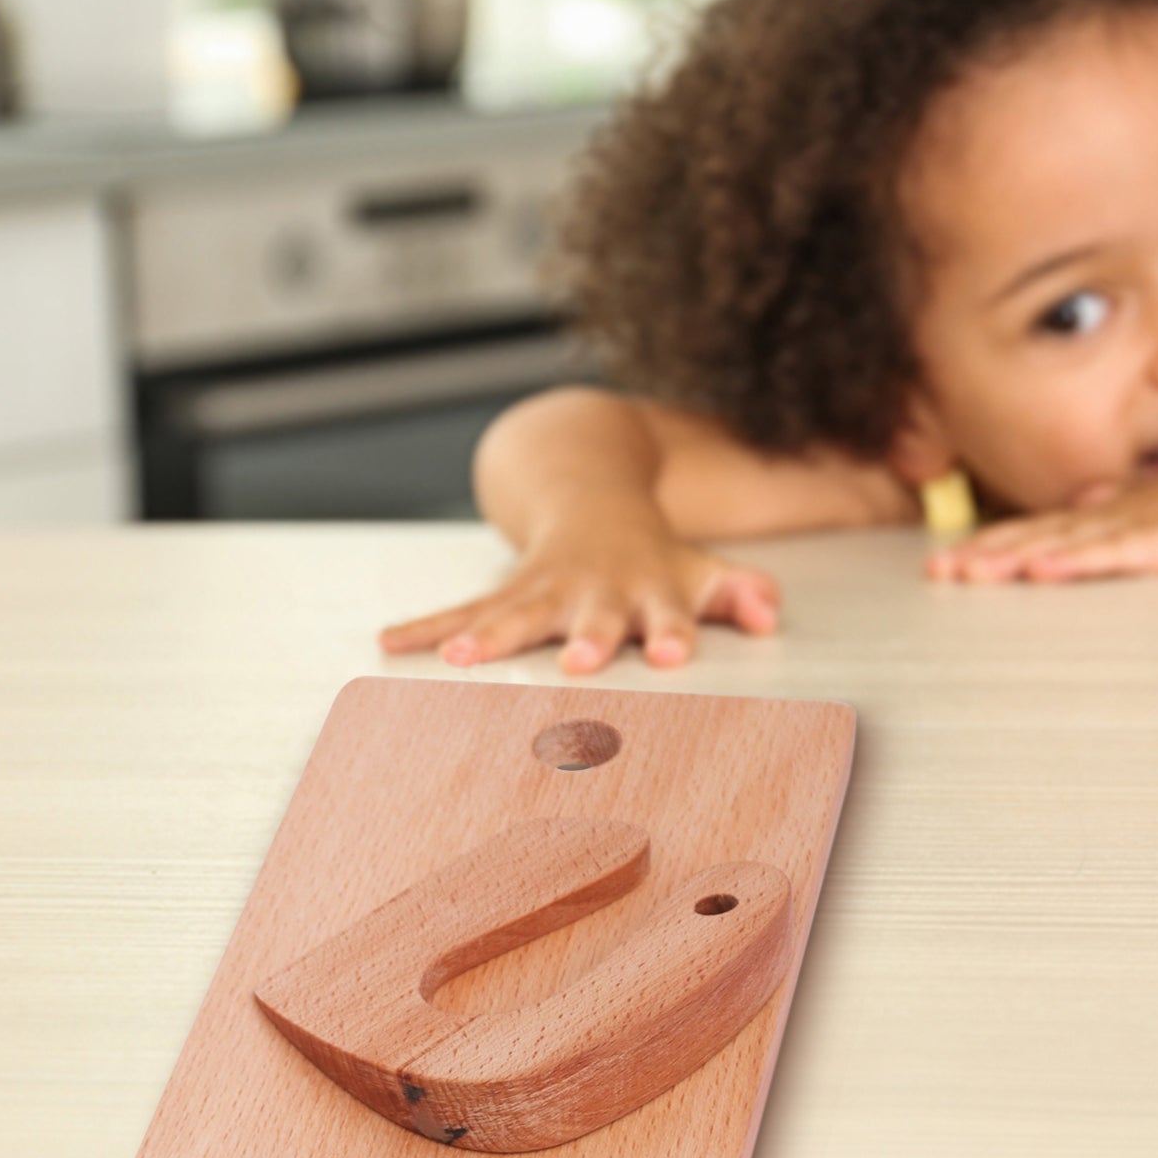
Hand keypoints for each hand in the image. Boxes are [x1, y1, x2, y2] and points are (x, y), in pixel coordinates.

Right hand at [379, 528, 779, 673]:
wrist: (592, 492)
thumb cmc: (653, 556)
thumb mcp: (701, 570)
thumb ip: (739, 592)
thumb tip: (768, 612)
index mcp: (644, 589)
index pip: (664, 613)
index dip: (666, 632)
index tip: (668, 654)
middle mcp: (591, 589)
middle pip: (586, 616)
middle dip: (581, 638)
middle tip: (576, 664)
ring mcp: (541, 589)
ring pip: (511, 613)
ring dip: (484, 635)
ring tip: (457, 659)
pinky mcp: (501, 593)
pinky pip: (459, 611)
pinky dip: (424, 627)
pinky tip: (389, 643)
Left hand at [926, 459, 1157, 582]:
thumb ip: (1127, 515)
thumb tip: (1085, 511)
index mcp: (1117, 511)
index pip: (1043, 530)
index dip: (994, 543)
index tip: (950, 559)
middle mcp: (1121, 514)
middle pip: (1040, 537)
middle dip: (986, 554)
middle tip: (938, 570)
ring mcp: (1146, 523)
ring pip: (1066, 543)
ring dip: (1012, 558)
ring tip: (968, 570)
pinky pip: (1120, 552)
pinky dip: (1078, 560)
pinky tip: (1041, 568)